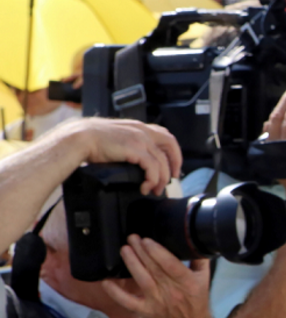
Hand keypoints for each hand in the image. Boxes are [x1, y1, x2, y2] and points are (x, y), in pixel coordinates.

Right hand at [60, 118, 181, 195]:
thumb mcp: (115, 139)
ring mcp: (140, 139)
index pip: (164, 136)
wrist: (77, 138)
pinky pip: (153, 167)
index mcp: (137, 127)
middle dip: (175, 163)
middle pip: (170, 145)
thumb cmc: (90, 140)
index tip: (172, 165)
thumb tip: (135, 162)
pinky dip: (153, 179)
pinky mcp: (135, 149)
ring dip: (162, 178)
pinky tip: (146, 187)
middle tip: (172, 179)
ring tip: (155, 190)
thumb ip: (128, 146)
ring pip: (162, 161)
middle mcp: (142, 131)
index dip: (172, 151)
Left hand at [102, 235, 214, 317]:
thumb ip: (199, 260)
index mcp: (187, 283)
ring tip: (125, 250)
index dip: (157, 252)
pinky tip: (107, 281)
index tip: (147, 240)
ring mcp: (157, 302)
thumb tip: (194, 239)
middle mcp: (172, 292)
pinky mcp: (145, 311)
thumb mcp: (204, 279)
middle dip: (141, 251)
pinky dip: (116, 292)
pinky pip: (128, 301)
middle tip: (132, 238)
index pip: (171, 264)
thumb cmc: (197, 301)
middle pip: (154, 268)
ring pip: (142, 280)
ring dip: (132, 264)